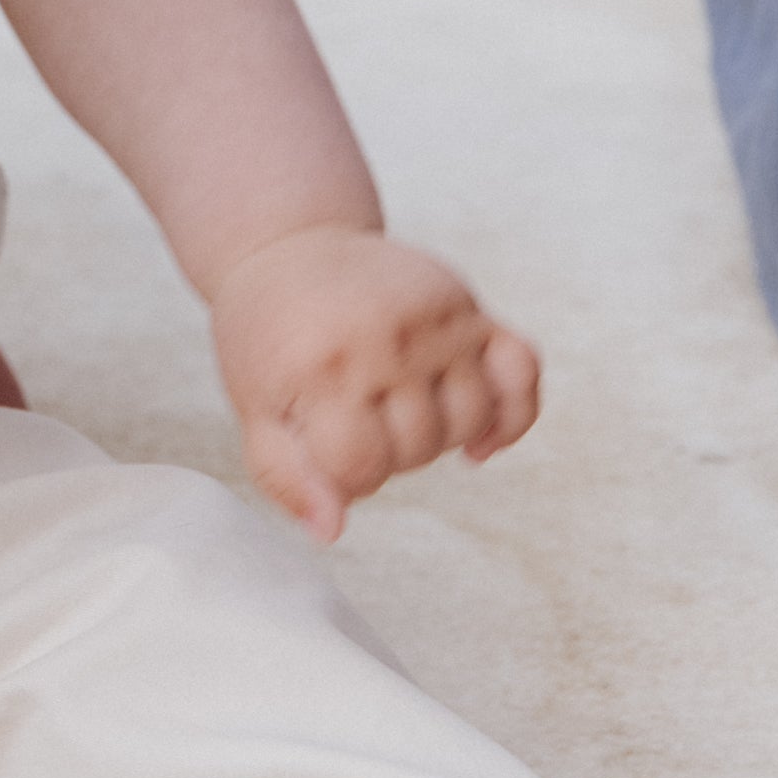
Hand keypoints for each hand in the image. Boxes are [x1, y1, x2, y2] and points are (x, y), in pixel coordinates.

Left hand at [207, 222, 538, 538]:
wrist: (289, 245)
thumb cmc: (267, 336)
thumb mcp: (255, 407)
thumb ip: (286, 474)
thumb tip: (331, 532)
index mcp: (326, 369)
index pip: (363, 470)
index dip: (345, 476)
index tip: (325, 448)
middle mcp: (388, 341)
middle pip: (419, 449)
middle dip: (388, 455)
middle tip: (356, 421)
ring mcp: (435, 320)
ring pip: (472, 419)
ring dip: (440, 436)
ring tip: (402, 414)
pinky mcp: (466, 305)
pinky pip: (522, 371)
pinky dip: (513, 415)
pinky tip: (480, 439)